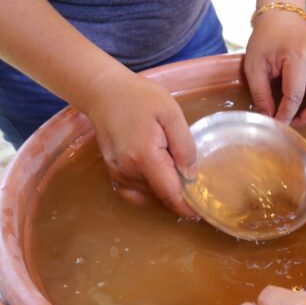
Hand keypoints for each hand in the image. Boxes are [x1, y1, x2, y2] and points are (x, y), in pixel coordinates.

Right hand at [83, 67, 196, 215]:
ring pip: (149, 195)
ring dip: (165, 190)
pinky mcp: (113, 172)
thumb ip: (184, 145)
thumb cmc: (140, 97)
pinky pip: (135, 192)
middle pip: (161, 196)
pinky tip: (158, 176)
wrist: (104, 92)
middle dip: (180, 196)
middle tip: (196, 185)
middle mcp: (128, 170)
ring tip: (176, 171)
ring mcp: (118, 173)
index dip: (187, 206)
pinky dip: (149, 191)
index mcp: (145, 157)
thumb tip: (191, 175)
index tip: (201, 212)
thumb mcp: (171, 113)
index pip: (170, 193)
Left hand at [245, 11, 305, 124]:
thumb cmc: (266, 41)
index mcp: (298, 57)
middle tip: (294, 121)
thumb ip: (260, 94)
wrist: (283, 18)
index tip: (279, 124)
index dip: (286, 115)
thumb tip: (269, 118)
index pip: (295, 96)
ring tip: (304, 114)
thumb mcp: (254, 66)